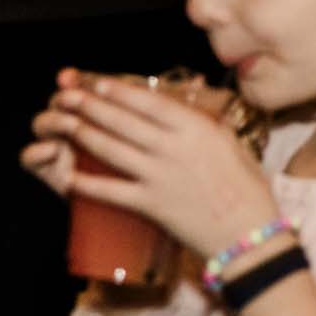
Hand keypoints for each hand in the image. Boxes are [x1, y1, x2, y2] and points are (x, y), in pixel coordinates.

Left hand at [26, 68, 278, 261]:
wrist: (247, 233)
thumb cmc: (249, 189)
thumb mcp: (236, 147)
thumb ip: (213, 127)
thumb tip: (199, 111)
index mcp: (198, 130)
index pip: (150, 103)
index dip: (121, 92)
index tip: (100, 83)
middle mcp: (173, 149)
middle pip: (123, 122)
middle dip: (92, 107)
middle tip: (68, 97)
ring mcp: (158, 176)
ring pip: (112, 150)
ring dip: (84, 135)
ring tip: (65, 124)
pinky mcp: (149, 204)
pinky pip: (111, 191)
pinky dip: (87, 184)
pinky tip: (70, 176)